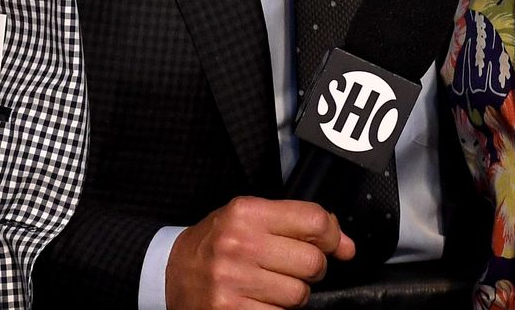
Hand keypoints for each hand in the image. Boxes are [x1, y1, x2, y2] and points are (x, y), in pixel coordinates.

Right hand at [165, 196, 354, 309]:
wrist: (169, 273)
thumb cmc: (215, 245)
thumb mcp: (249, 220)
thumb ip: (297, 225)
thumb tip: (346, 246)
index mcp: (246, 213)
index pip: (314, 220)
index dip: (332, 236)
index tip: (334, 245)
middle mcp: (239, 243)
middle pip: (312, 261)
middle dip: (310, 269)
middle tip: (291, 268)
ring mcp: (233, 280)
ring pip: (299, 294)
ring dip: (292, 295)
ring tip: (269, 286)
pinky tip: (258, 301)